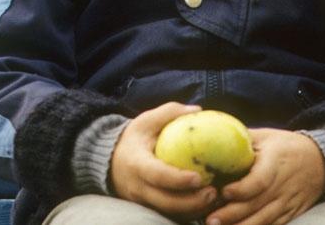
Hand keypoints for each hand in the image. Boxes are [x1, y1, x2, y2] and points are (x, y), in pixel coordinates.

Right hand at [110, 102, 216, 218]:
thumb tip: (198, 110)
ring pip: (170, 213)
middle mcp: (138, 187)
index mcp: (137, 164)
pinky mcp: (148, 209)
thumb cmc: (133, 138)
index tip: (199, 177)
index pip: (158, 176)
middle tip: (214, 191)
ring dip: (195, 210)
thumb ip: (169, 112)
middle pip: (167, 203)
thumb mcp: (145, 121)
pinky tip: (206, 204)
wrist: (109, 161)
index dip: (178, 180)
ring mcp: (142, 202)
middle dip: (193, 202)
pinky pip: (170, 216)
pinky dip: (189, 213)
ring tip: (215, 198)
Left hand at [205, 128, 324, 224]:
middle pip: (257, 204)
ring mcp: (287, 202)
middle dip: (232, 214)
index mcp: (275, 162)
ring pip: (264, 219)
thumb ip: (242, 138)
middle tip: (210, 219)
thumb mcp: (265, 136)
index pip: (260, 180)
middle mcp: (282, 185)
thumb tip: (212, 134)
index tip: (223, 192)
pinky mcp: (290, 213)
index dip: (241, 189)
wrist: (320, 161)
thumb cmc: (285, 146)